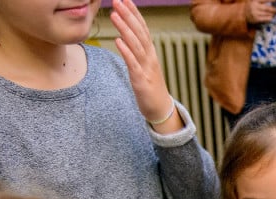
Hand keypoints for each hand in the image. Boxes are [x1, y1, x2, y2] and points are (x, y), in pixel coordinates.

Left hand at [109, 0, 179, 129]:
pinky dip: (126, 51)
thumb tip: (126, 37)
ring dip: (125, 28)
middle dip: (128, 15)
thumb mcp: (144, 66)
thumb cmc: (151, 88)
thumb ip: (137, 51)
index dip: (134, 13)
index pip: (142, 28)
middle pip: (139, 32)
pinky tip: (118, 41)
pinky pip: (133, 64)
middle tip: (117, 0)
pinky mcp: (141, 81)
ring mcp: (146, 69)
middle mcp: (149, 57)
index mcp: (150, 53)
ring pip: (136, 45)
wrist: (161, 110)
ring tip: (114, 14)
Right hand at [245, 0, 275, 24]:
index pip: (264, 0)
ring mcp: (255, 13)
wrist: (244, 14)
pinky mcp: (256, 19)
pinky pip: (265, 19)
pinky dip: (269, 18)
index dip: (271, 0)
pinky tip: (272, 17)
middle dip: (273, 9)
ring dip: (272, 14)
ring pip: (267, 14)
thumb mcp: (255, 1)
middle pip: (267, 8)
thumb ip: (262, 1)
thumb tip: (273, 0)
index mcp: (254, 1)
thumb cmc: (252, 6)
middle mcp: (254, 7)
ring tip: (275, 13)